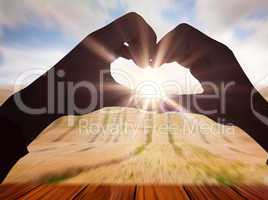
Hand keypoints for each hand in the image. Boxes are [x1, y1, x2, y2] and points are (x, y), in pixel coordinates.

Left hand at [1, 12, 156, 143]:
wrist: (46, 96)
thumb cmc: (72, 95)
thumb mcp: (107, 98)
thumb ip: (136, 99)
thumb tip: (159, 109)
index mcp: (103, 41)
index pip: (134, 22)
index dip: (148, 39)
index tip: (147, 64)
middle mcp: (100, 36)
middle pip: (133, 24)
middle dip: (146, 41)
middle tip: (148, 65)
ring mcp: (97, 42)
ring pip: (126, 33)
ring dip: (138, 46)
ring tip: (142, 66)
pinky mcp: (95, 50)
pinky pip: (118, 41)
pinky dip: (129, 50)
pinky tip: (133, 65)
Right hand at [155, 23, 256, 123]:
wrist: (251, 111)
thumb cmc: (234, 109)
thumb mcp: (206, 106)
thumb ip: (180, 103)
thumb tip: (155, 108)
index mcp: (214, 53)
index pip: (184, 34)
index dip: (166, 45)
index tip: (155, 63)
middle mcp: (212, 50)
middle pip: (181, 35)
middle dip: (165, 48)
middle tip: (152, 65)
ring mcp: (210, 55)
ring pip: (183, 43)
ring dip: (169, 52)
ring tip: (156, 66)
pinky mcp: (207, 63)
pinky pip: (187, 52)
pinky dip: (174, 57)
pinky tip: (166, 67)